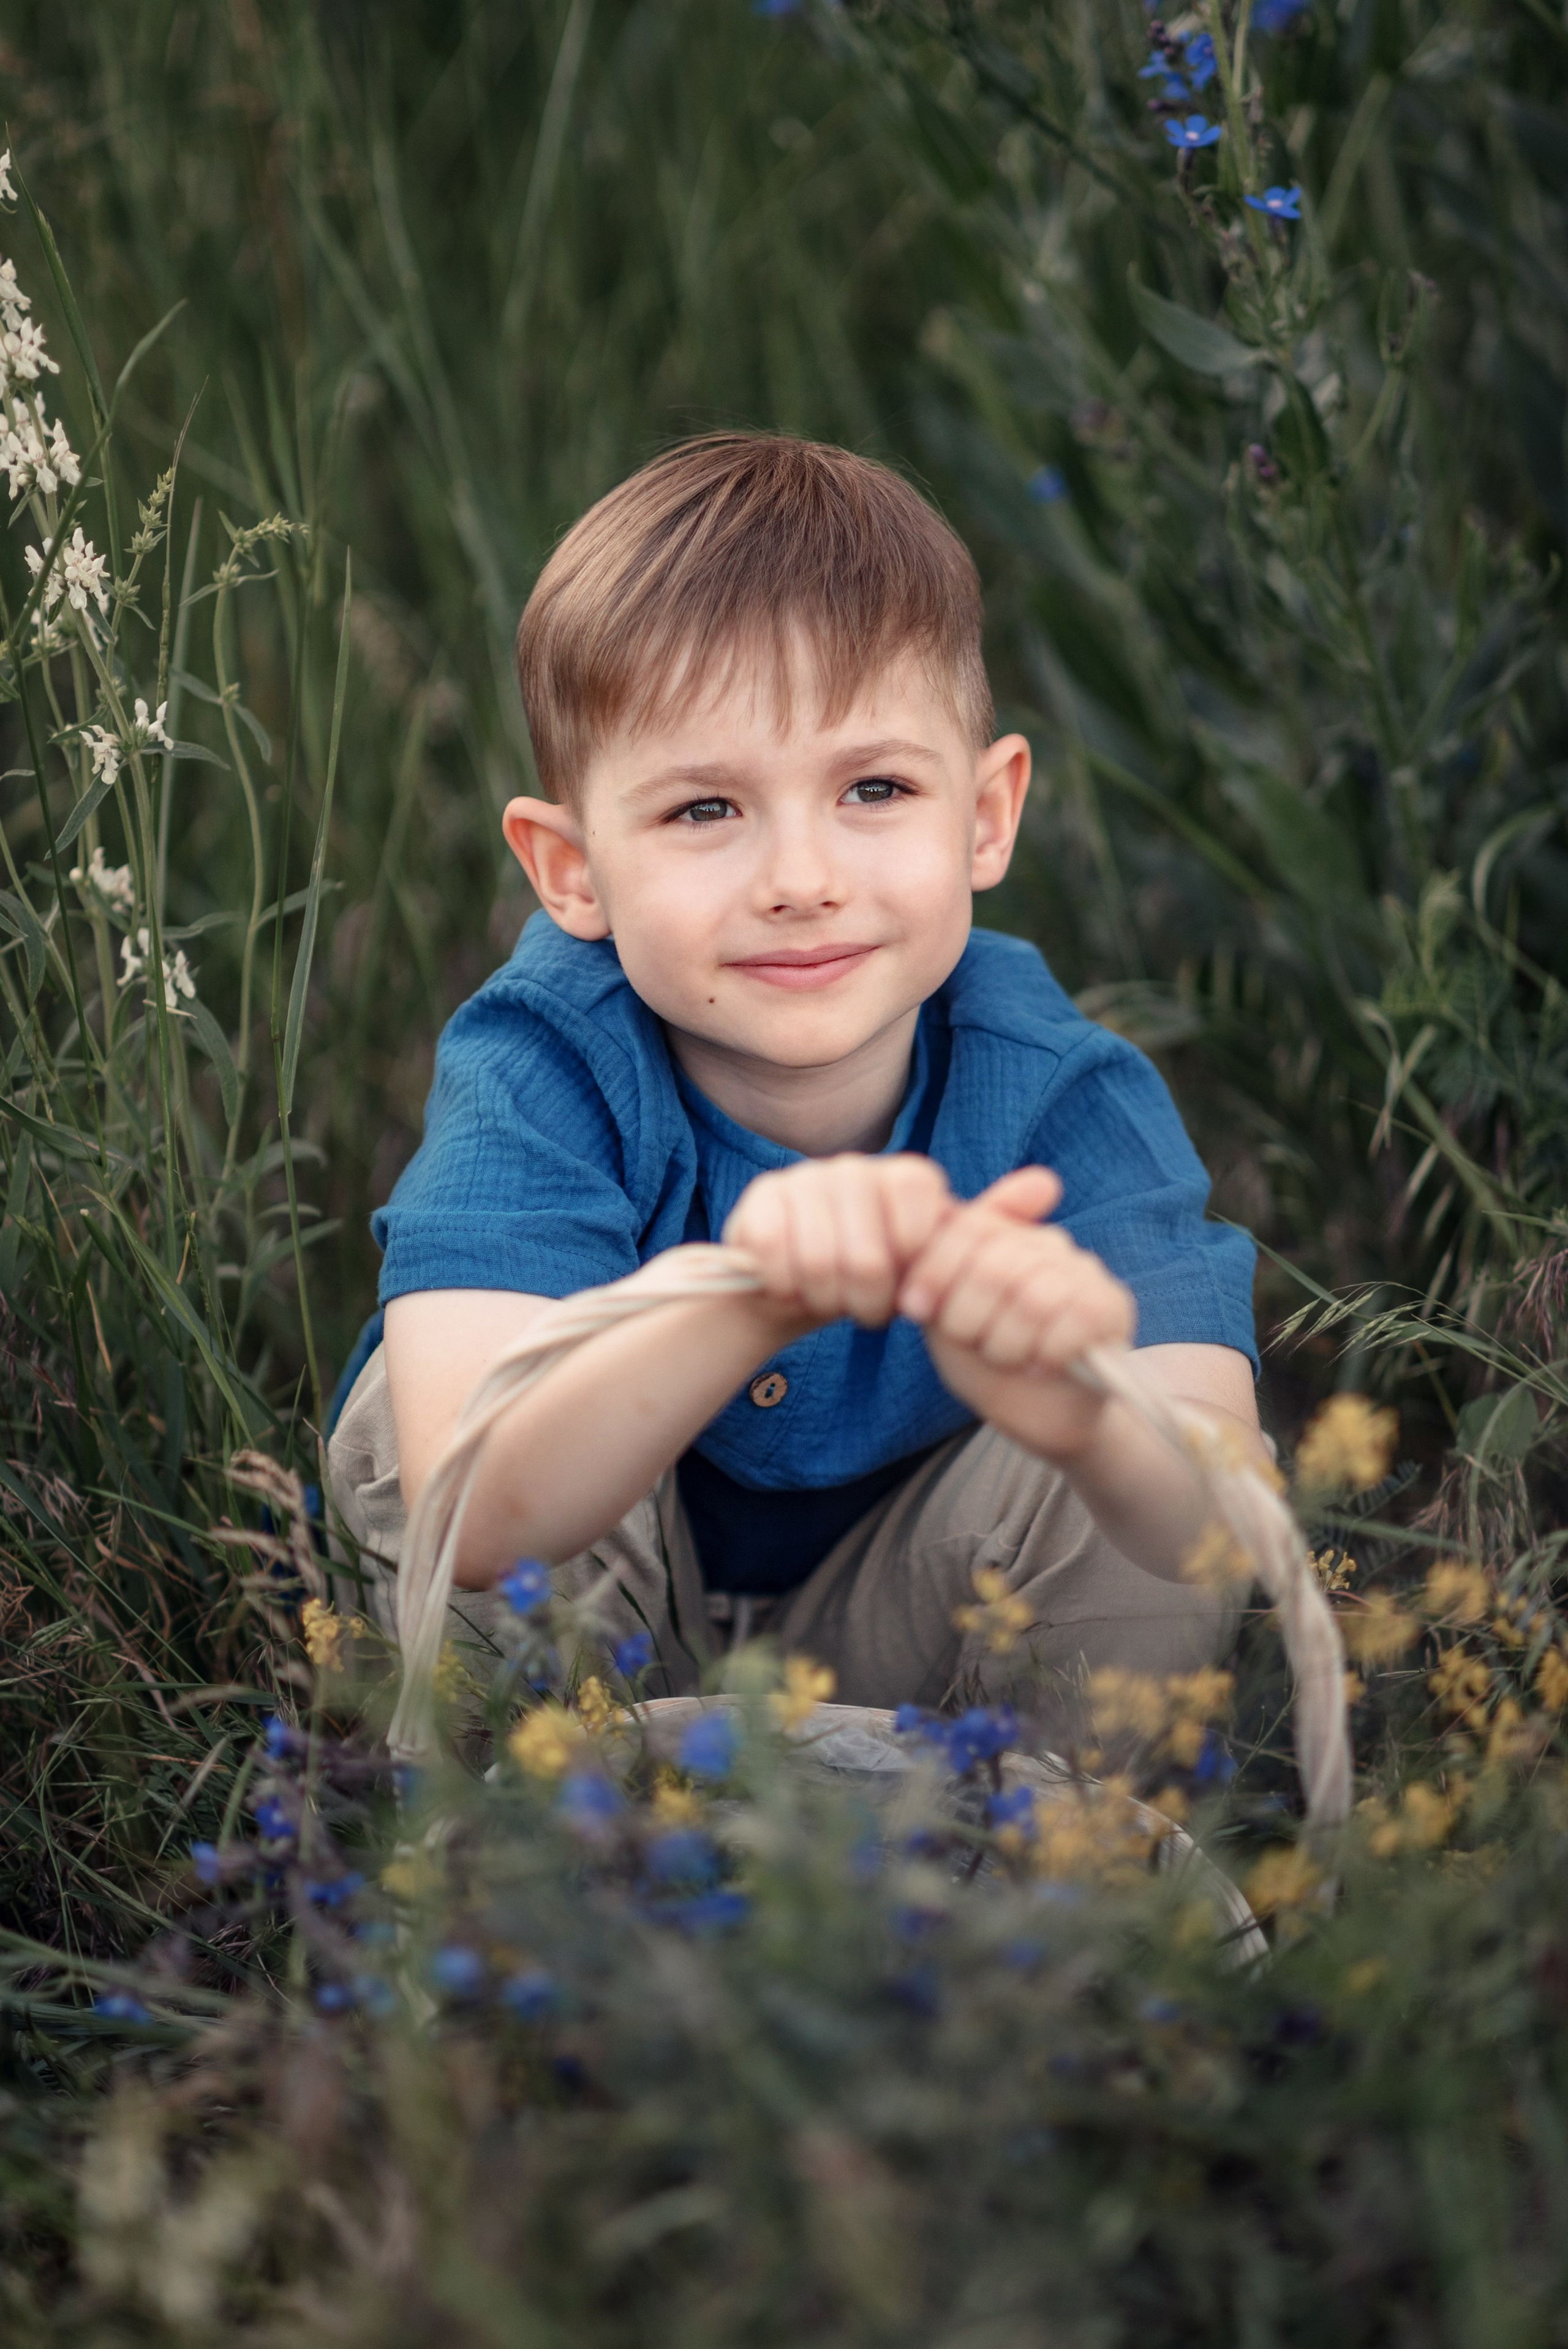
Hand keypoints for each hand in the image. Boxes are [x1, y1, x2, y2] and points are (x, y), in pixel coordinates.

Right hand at [722, 1153, 953, 1331]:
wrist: (800, 1292)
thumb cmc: (874, 1282)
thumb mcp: (922, 1271)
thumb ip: (961, 1243)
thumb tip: (1013, 1202)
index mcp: (904, 1178)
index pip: (916, 1203)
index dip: (909, 1261)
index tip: (905, 1285)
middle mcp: (856, 1167)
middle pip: (867, 1258)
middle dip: (865, 1302)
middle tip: (863, 1308)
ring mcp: (806, 1176)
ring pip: (817, 1262)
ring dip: (823, 1299)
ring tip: (828, 1299)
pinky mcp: (762, 1194)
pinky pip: (772, 1253)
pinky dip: (783, 1285)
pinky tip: (790, 1284)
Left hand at [897, 1167, 1135, 1459]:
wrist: (1040, 1417)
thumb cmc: (986, 1362)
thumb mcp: (943, 1317)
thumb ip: (933, 1270)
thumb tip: (936, 1217)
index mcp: (1002, 1235)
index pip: (968, 1225)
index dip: (935, 1268)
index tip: (916, 1308)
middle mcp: (1046, 1242)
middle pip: (994, 1264)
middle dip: (968, 1317)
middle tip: (974, 1344)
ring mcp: (1084, 1271)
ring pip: (1033, 1298)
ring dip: (1007, 1343)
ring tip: (1008, 1358)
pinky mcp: (1113, 1305)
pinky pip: (1075, 1320)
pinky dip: (1047, 1353)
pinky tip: (1040, 1367)